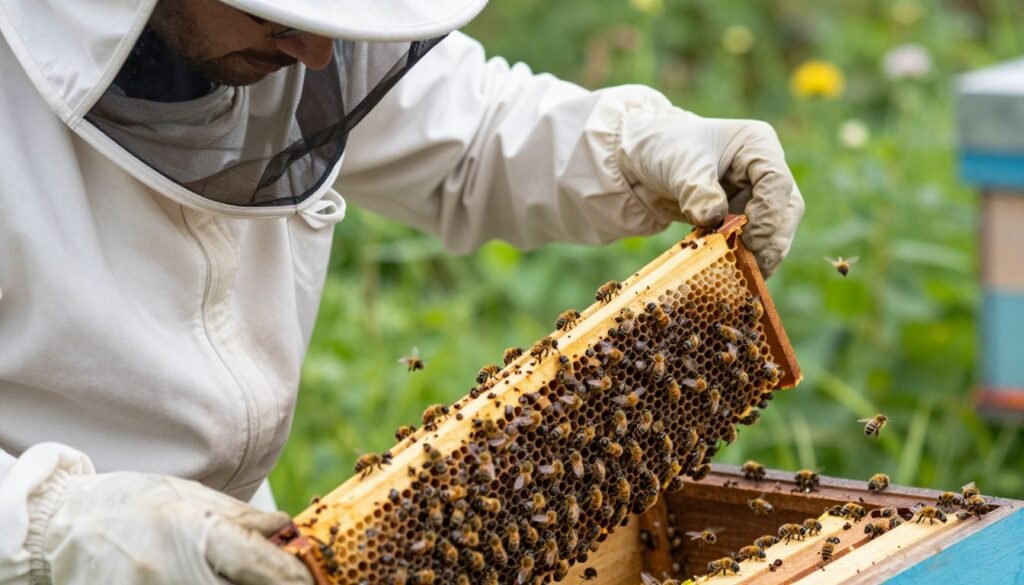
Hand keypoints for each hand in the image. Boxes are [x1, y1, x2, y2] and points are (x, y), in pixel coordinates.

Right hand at [30, 472, 312, 584]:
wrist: (65, 523)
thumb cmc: (136, 503)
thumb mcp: (192, 497)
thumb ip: (242, 519)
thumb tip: (287, 530)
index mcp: (192, 530)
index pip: (257, 564)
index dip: (292, 576)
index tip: (309, 579)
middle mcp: (169, 569)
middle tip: (288, 584)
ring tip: (237, 580)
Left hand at [616, 107, 803, 275]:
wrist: (640, 165)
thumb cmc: (664, 149)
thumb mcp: (678, 163)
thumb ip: (697, 189)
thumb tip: (713, 219)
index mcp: (757, 145)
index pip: (777, 181)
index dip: (769, 213)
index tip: (750, 238)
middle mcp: (763, 170)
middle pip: (786, 209)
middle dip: (772, 239)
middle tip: (755, 265)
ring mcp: (755, 196)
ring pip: (776, 230)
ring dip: (762, 254)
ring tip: (742, 273)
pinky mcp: (742, 219)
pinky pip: (753, 243)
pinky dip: (745, 258)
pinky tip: (732, 274)